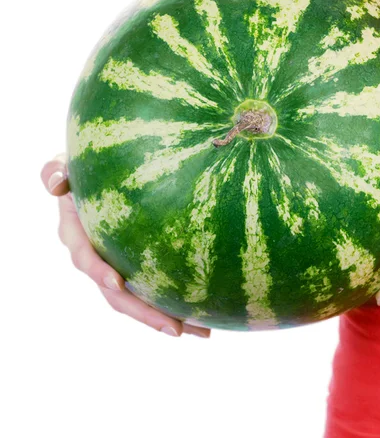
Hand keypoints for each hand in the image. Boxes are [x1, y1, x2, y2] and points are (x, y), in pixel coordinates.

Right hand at [41, 154, 210, 337]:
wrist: (101, 178)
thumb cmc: (84, 170)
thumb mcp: (66, 166)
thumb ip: (56, 172)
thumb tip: (56, 184)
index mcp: (77, 237)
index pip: (87, 259)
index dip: (99, 272)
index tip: (117, 283)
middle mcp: (98, 260)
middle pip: (119, 295)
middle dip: (145, 313)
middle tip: (176, 329)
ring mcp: (118, 267)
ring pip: (140, 300)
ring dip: (168, 318)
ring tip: (201, 331)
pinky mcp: (138, 268)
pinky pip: (156, 289)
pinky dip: (177, 303)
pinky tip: (205, 314)